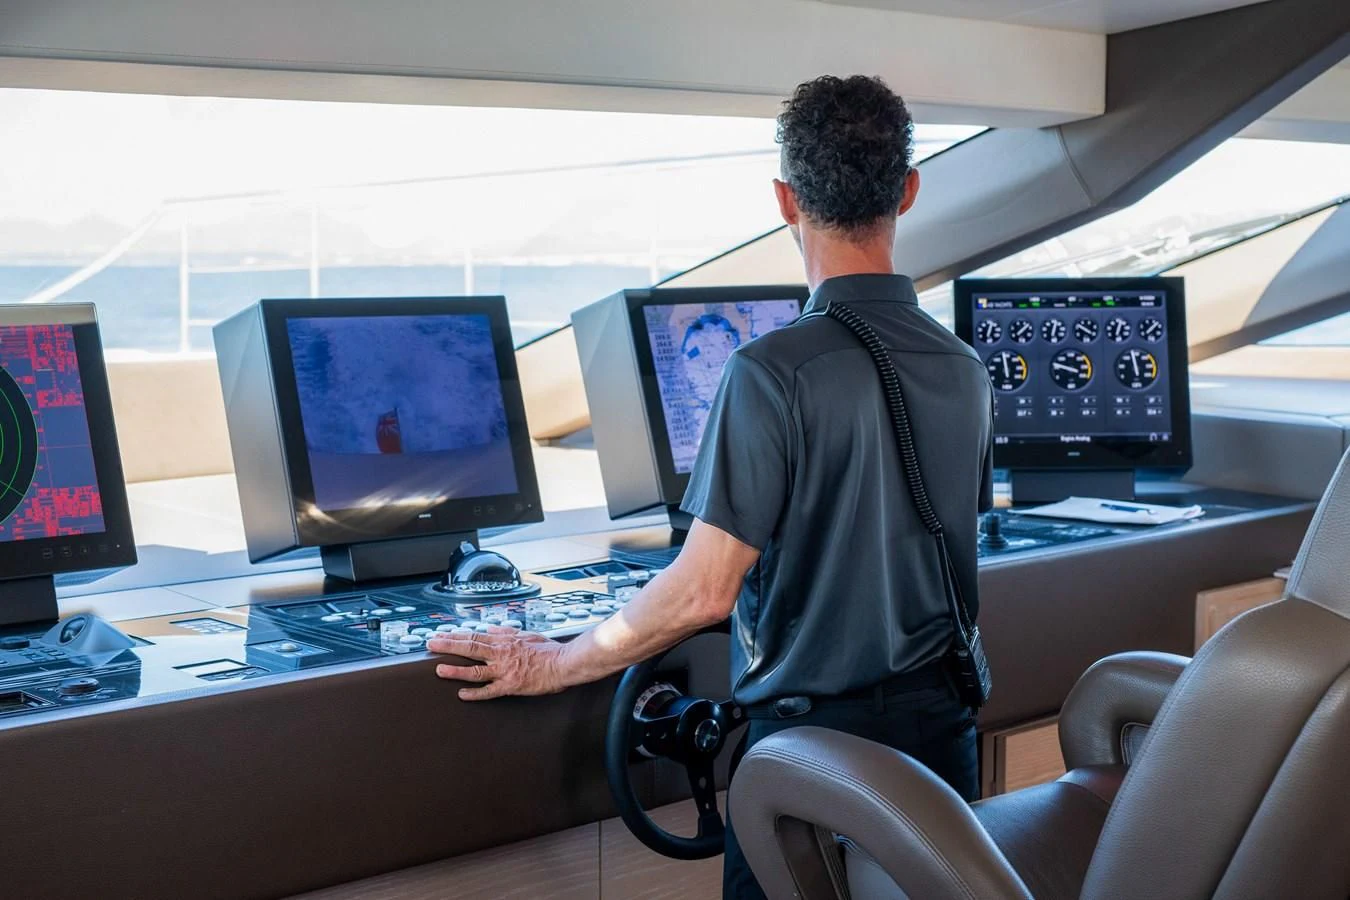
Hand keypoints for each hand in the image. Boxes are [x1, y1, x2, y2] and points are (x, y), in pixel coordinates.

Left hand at [427, 626, 570, 700]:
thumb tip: (490, 629)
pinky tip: (462, 695)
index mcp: (504, 641)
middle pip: (470, 648)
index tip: (440, 635)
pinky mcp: (511, 686)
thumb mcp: (526, 634)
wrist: (564, 663)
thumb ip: (506, 631)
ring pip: (475, 670)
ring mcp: (505, 670)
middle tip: (430, 645)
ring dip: (456, 669)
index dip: (455, 636)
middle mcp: (501, 654)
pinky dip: (475, 694)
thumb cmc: (548, 650)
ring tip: (439, 669)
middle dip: (448, 646)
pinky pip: (490, 691)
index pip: (474, 637)